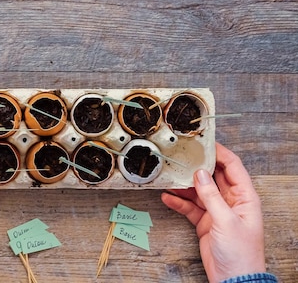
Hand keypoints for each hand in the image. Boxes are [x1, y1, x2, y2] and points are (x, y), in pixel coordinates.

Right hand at [161, 143, 265, 282]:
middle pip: (213, 177)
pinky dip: (178, 202)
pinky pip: (190, 207)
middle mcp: (231, 201)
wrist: (233, 278)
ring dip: (184, 185)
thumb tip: (200, 174)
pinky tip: (167, 196)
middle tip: (182, 156)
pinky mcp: (205, 222)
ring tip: (169, 176)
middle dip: (198, 167)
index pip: (233, 167)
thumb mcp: (225, 220)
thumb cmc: (240, 252)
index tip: (204, 143)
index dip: (220, 153)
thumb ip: (211, 195)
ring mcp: (217, 212)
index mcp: (244, 197)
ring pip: (199, 191)